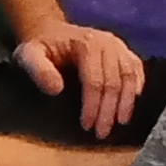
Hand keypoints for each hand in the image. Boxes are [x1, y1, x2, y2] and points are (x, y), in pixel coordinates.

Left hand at [17, 22, 145, 139]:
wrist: (51, 32)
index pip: (95, 80)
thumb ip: (38, 70)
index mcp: (87, 44)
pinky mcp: (124, 51)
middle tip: (102, 133)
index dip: (93, 105)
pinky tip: (131, 105)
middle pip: (115, 81)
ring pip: (130, 76)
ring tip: (120, 123)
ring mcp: (119, 46)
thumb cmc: (41, 47)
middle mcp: (108, 42)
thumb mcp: (29, 55)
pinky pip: (137, 70)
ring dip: (127, 102)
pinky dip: (136, 88)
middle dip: (109, 110)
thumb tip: (56, 89)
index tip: (87, 126)